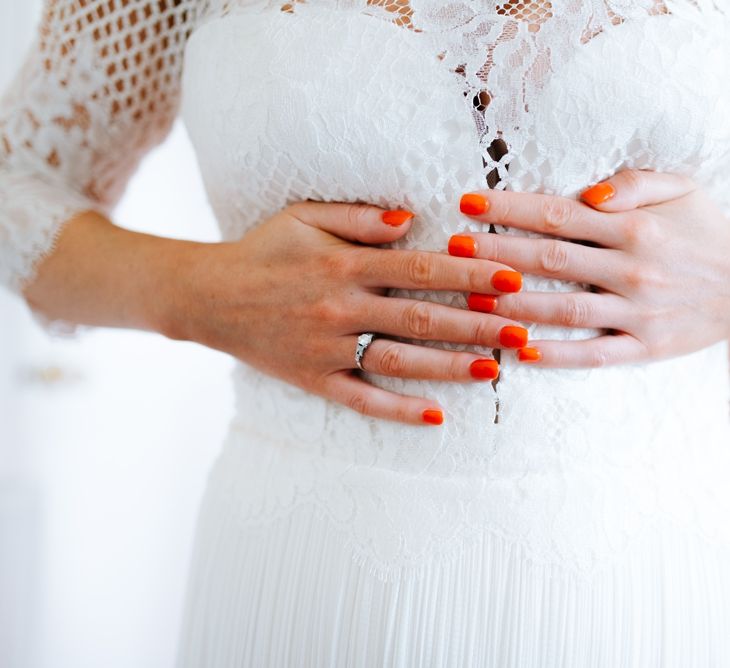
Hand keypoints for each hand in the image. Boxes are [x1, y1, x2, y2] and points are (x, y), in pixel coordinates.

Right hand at [164, 200, 532, 424]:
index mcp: (343, 266)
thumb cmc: (263, 252)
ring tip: (492, 370)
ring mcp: (325, 349)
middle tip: (522, 331)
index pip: (419, 269)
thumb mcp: (303, 217)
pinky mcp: (312, 379)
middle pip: (419, 318)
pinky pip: (360, 399)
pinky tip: (434, 416)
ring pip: (397, 362)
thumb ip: (358, 217)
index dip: (468, 274)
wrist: (209, 296)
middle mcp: (338, 309)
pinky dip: (397, 410)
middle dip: (475, 324)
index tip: (511, 279)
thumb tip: (411, 219)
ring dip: (447, 367)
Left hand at [450, 170, 729, 367]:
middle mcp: (631, 268)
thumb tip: (590, 194)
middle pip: (549, 260)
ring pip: (565, 310)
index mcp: (634, 226)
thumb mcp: (683, 189)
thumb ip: (635, 181)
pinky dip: (558, 355)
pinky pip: (596, 354)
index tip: (468, 203)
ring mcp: (637, 312)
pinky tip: (520, 353)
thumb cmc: (711, 230)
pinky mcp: (646, 347)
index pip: (557, 214)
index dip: (509, 208)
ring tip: (469, 301)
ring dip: (515, 306)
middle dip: (495, 253)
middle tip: (452, 249)